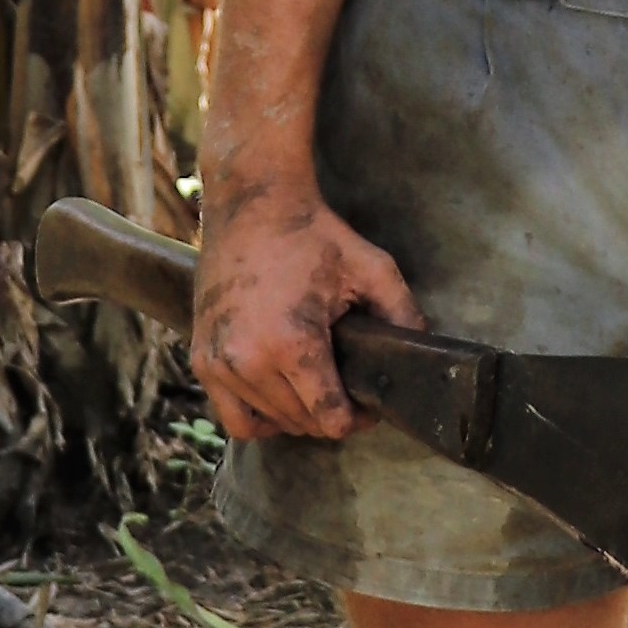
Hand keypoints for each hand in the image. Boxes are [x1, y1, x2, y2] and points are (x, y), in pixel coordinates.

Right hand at [190, 175, 423, 443]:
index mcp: (291, 343)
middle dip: (330, 413)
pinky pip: (233, 418)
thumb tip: (426, 359)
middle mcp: (248, 361)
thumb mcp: (372, 268)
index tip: (368, 402)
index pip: (330, 420)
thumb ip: (404, 315)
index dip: (358, 417)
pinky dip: (258, 417)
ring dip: (296, 415)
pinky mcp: (201, 358)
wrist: (251, 202)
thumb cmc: (312, 234)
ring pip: (269, 424)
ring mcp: (218, 362)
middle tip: (345, 387)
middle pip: (302, 424)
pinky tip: (278, 395)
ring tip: (314, 385)